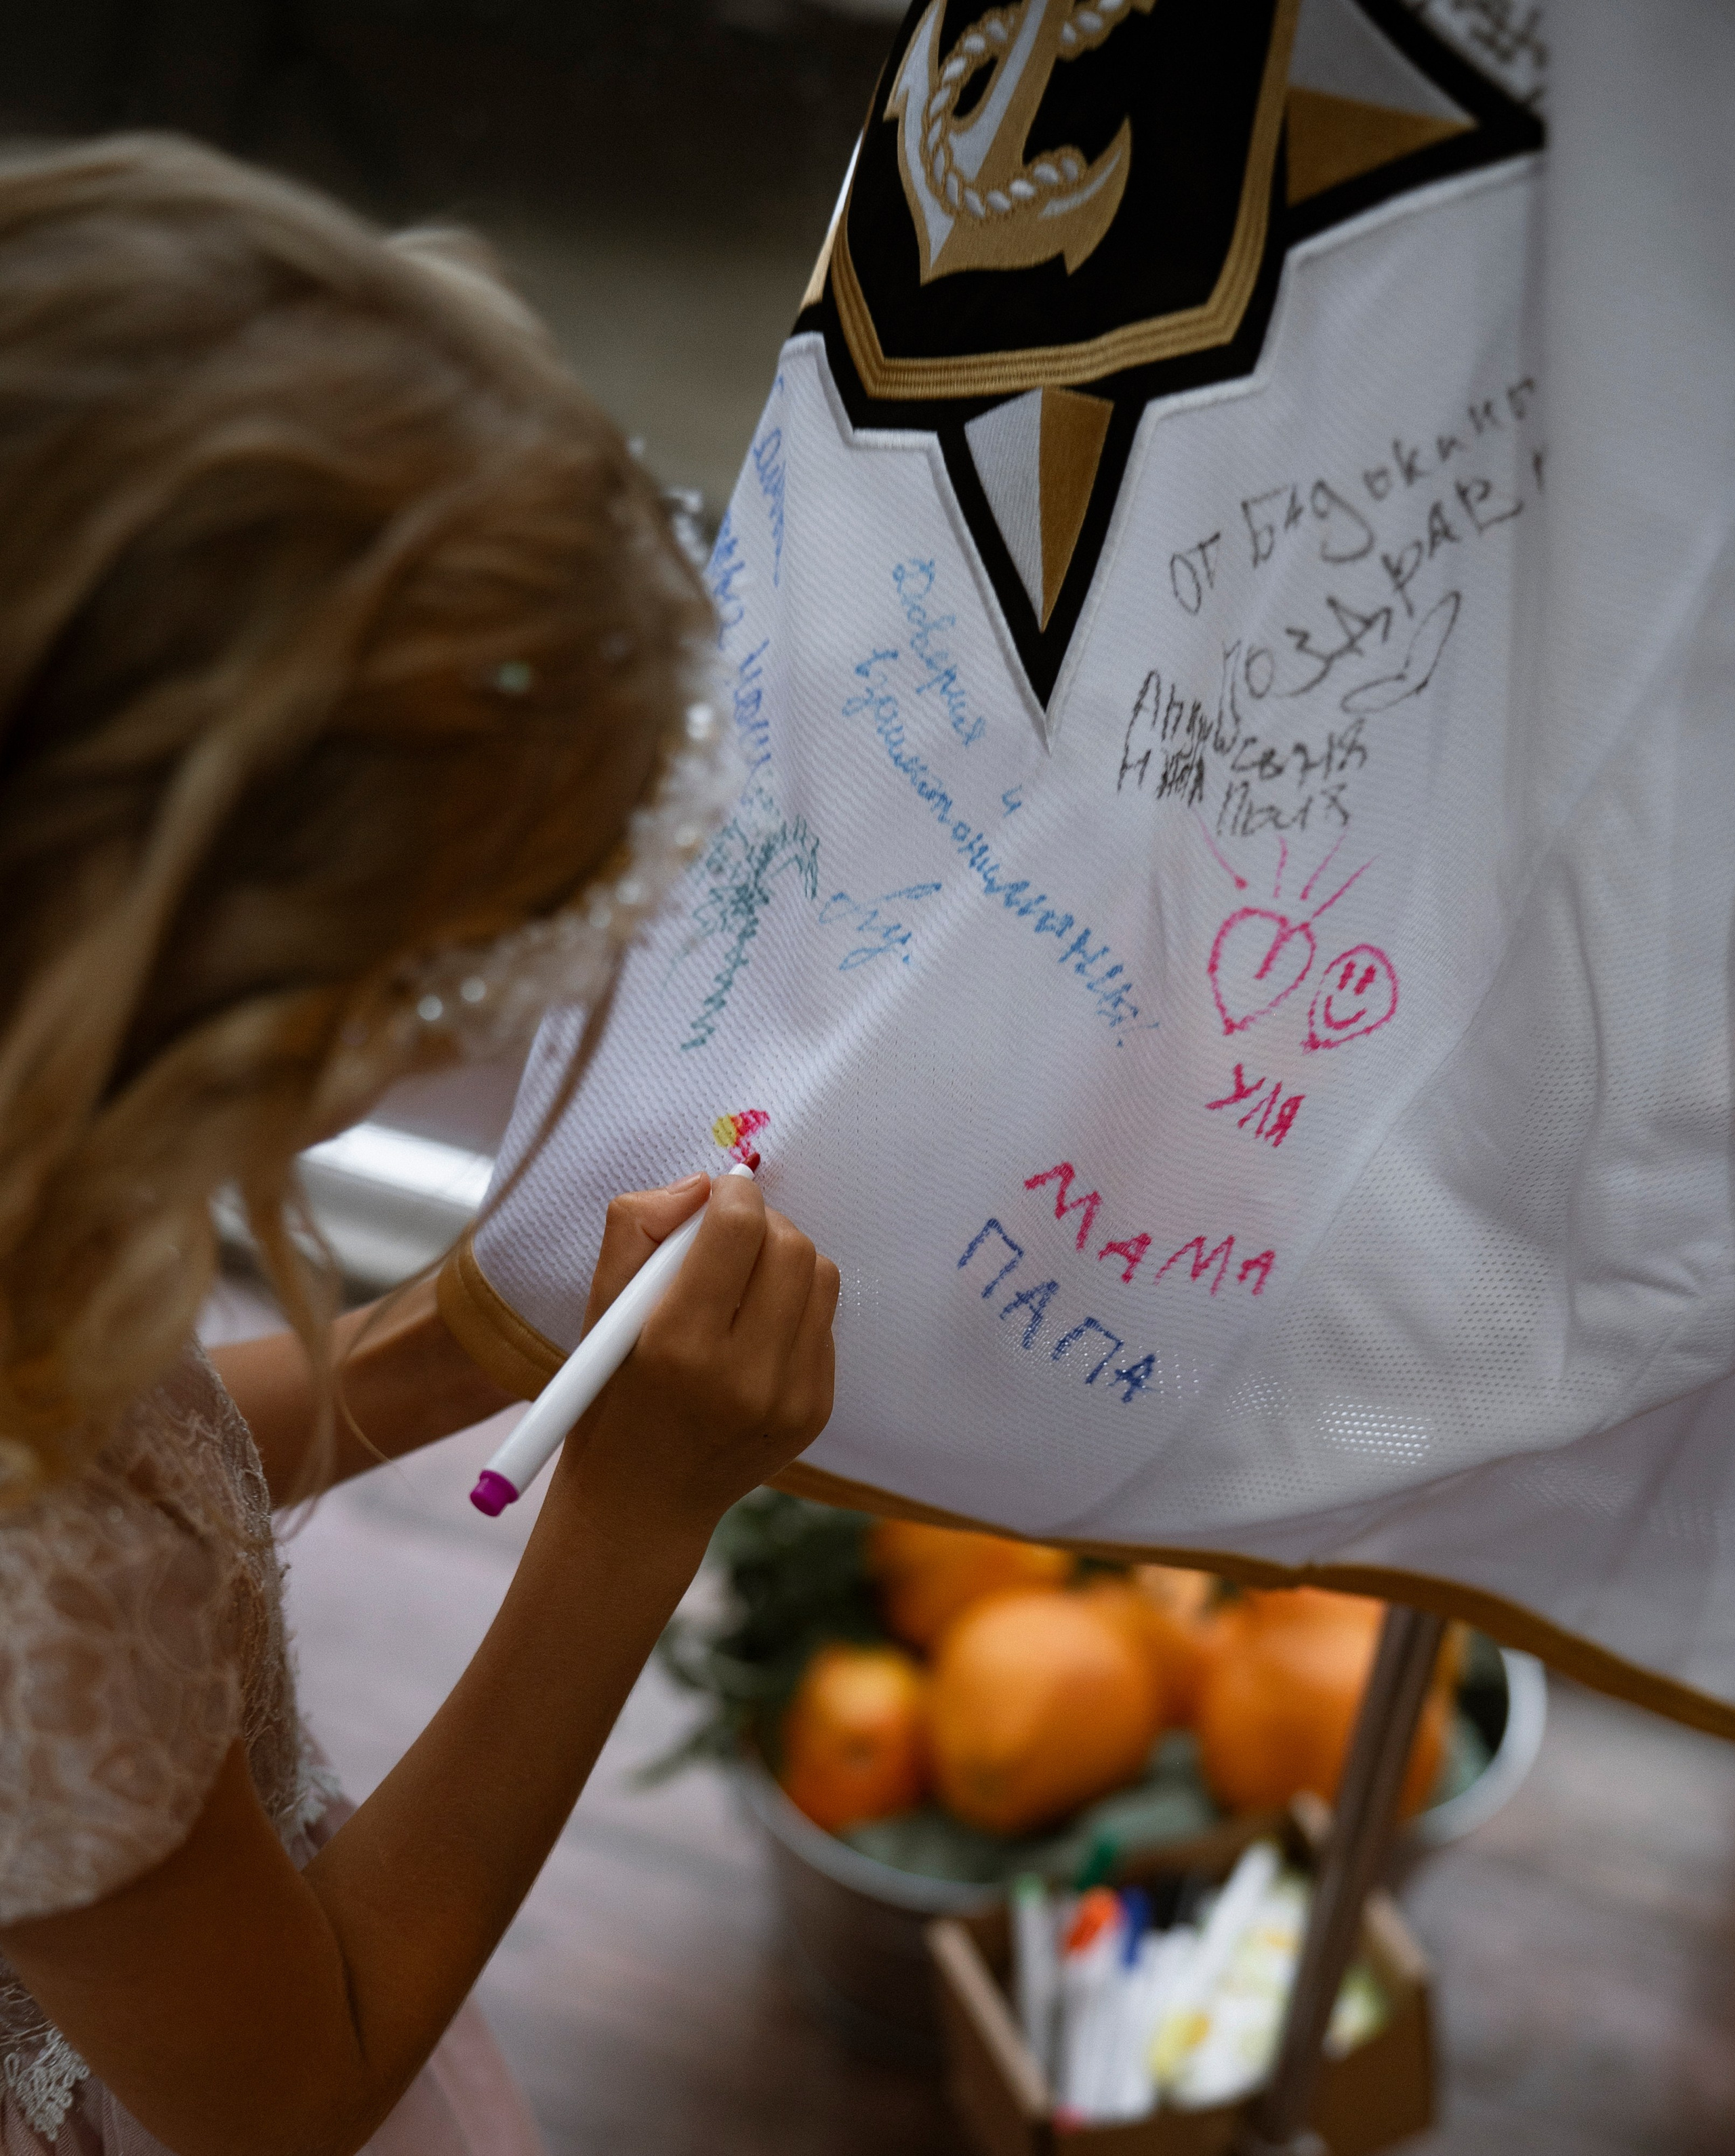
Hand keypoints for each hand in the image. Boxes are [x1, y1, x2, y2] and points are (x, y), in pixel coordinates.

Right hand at [550, 1172, 838, 1542]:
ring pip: (821, 1276)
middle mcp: (743, 1375)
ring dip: (786, 1258)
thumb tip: (703, 1186)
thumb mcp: (599, 1306)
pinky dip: (795, 1305)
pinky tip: (755, 1327)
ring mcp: (788, 1398)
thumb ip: (638, 1226)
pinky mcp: (814, 1411)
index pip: (738, 1229)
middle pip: (790, 1246)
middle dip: (762, 1222)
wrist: (641, 1500)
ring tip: (744, 1278)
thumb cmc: (610, 1393)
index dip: (733, 1195)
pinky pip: (824, 1322)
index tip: (717, 1198)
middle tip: (730, 1234)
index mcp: (678, 1344)